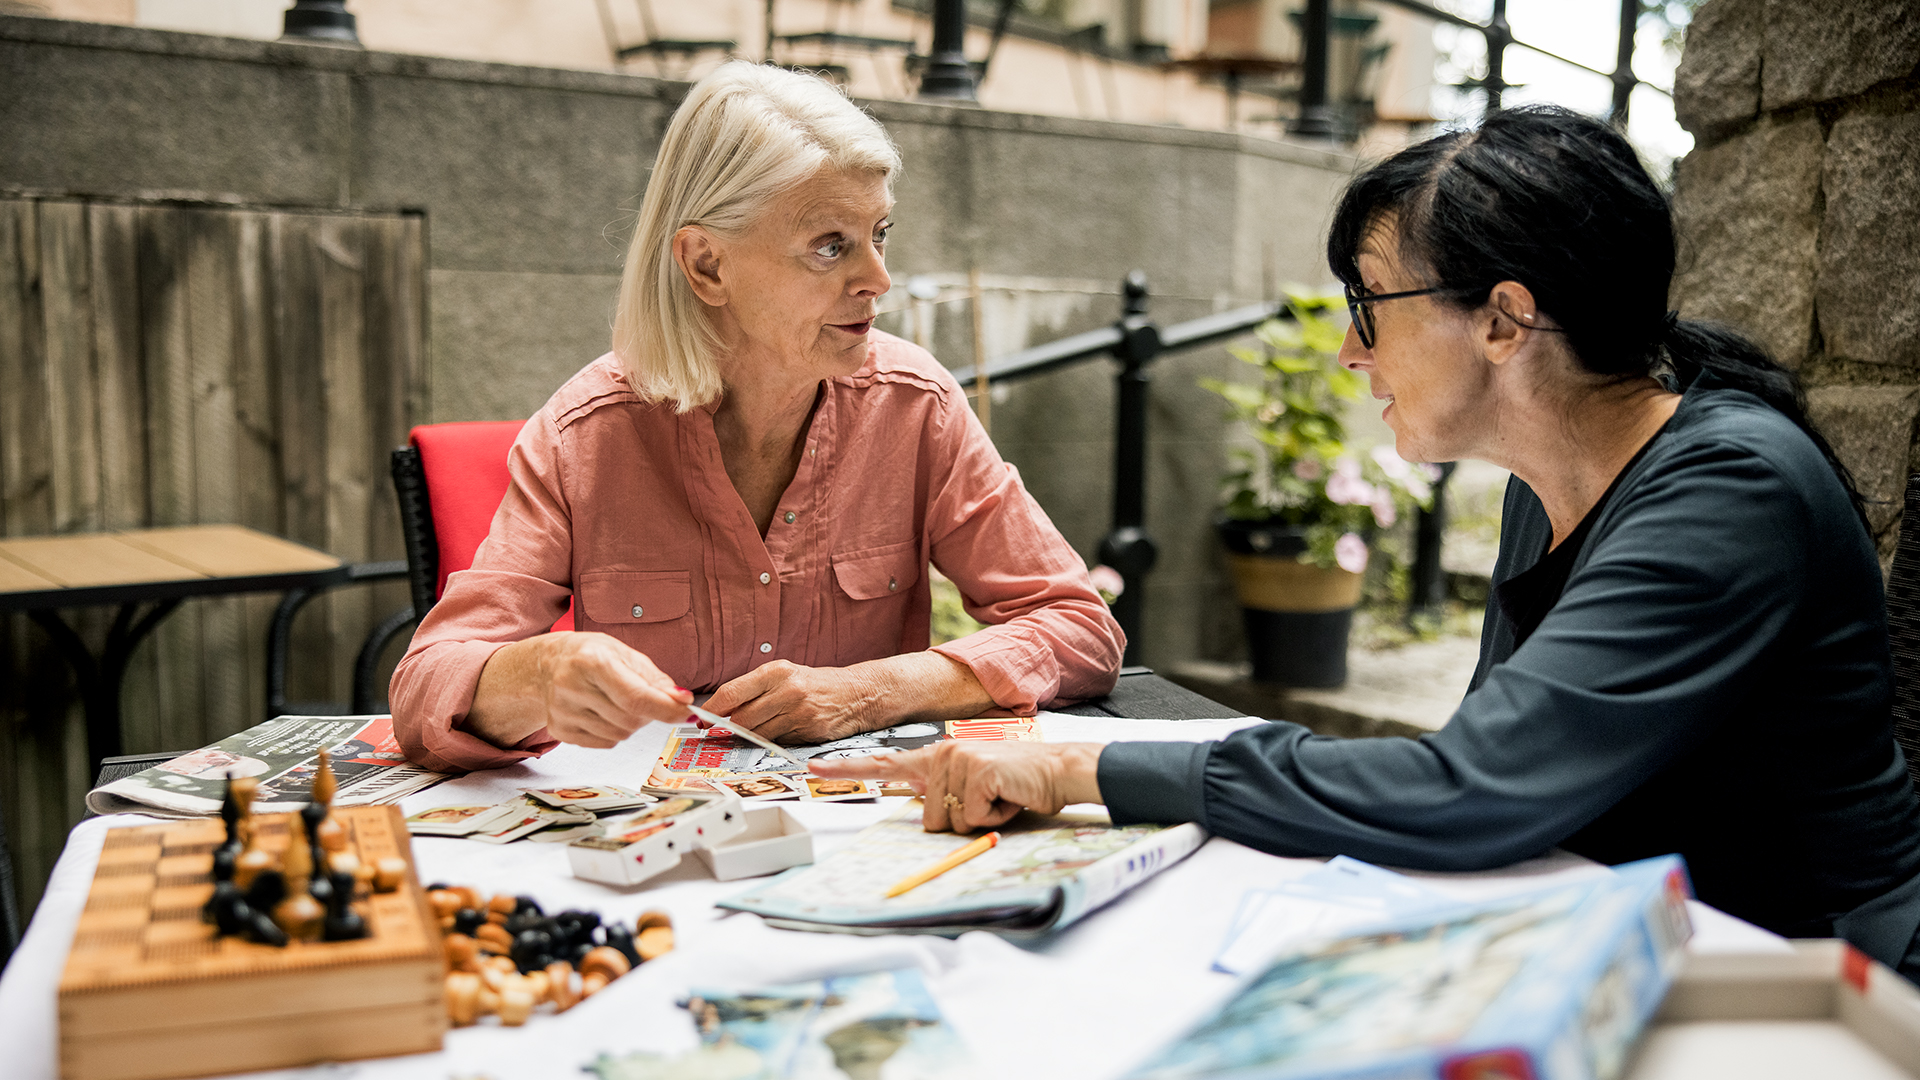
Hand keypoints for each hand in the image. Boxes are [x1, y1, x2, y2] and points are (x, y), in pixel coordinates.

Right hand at [470, 632, 691, 749]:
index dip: (666, 708)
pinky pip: (605, 743)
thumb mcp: (624, 653)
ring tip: (616, 700)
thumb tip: (681, 701)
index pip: (635, 697)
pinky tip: (602, 711)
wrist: (546, 664)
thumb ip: (655, 679)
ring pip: (620, 734)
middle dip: (648, 712)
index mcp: (590, 660)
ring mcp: (562, 712)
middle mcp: (571, 686)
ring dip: (631, 722)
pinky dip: (614, 731)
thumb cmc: (589, 654)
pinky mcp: (559, 731)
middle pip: (630, 718)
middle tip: (642, 696)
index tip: (686, 710)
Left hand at [703, 660, 883, 744]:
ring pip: (757, 733)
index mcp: (776, 671)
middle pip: (741, 718)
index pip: (731, 692)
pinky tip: (780, 732)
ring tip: (757, 730)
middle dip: (731, 728)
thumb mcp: (785, 675)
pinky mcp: (808, 731)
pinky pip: (777, 742)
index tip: (701, 720)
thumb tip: (721, 710)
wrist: (857, 694)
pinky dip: (772, 741)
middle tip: (727, 730)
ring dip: (750, 737)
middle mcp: (786, 690)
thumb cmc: (815, 684)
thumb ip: (755, 690)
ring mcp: (798, 712)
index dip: (712, 710)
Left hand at [809, 741, 1104, 831]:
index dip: (848, 770)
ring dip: (980, 820)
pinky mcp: (976, 771)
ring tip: (1001, 798)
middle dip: (961, 821)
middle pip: (928, 818)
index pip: (885, 763)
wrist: (1057, 771)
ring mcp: (957, 759)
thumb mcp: (974, 792)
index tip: (814, 770)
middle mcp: (942, 753)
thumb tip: (931, 817)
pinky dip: (995, 818)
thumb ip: (945, 798)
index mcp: (938, 758)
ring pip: (948, 822)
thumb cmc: (1018, 787)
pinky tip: (1009, 797)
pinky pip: (972, 818)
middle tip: (990, 802)